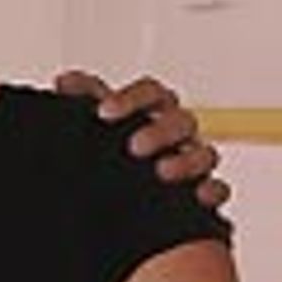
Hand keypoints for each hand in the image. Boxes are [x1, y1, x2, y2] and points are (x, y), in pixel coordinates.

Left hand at [55, 70, 228, 208]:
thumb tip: (64, 82)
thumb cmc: (102, 153)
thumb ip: (80, 100)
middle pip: (182, 121)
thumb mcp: (87, 127)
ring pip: (205, 154)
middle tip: (134, 146)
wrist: (102, 200)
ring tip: (162, 172)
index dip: (131, 98)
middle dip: (161, 131)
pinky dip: (212, 191)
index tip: (104, 113)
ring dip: (187, 161)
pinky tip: (198, 197)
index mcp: (149, 112)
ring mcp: (189, 163)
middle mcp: (173, 135)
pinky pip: (217, 189)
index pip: (150, 93)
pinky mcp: (197, 195)